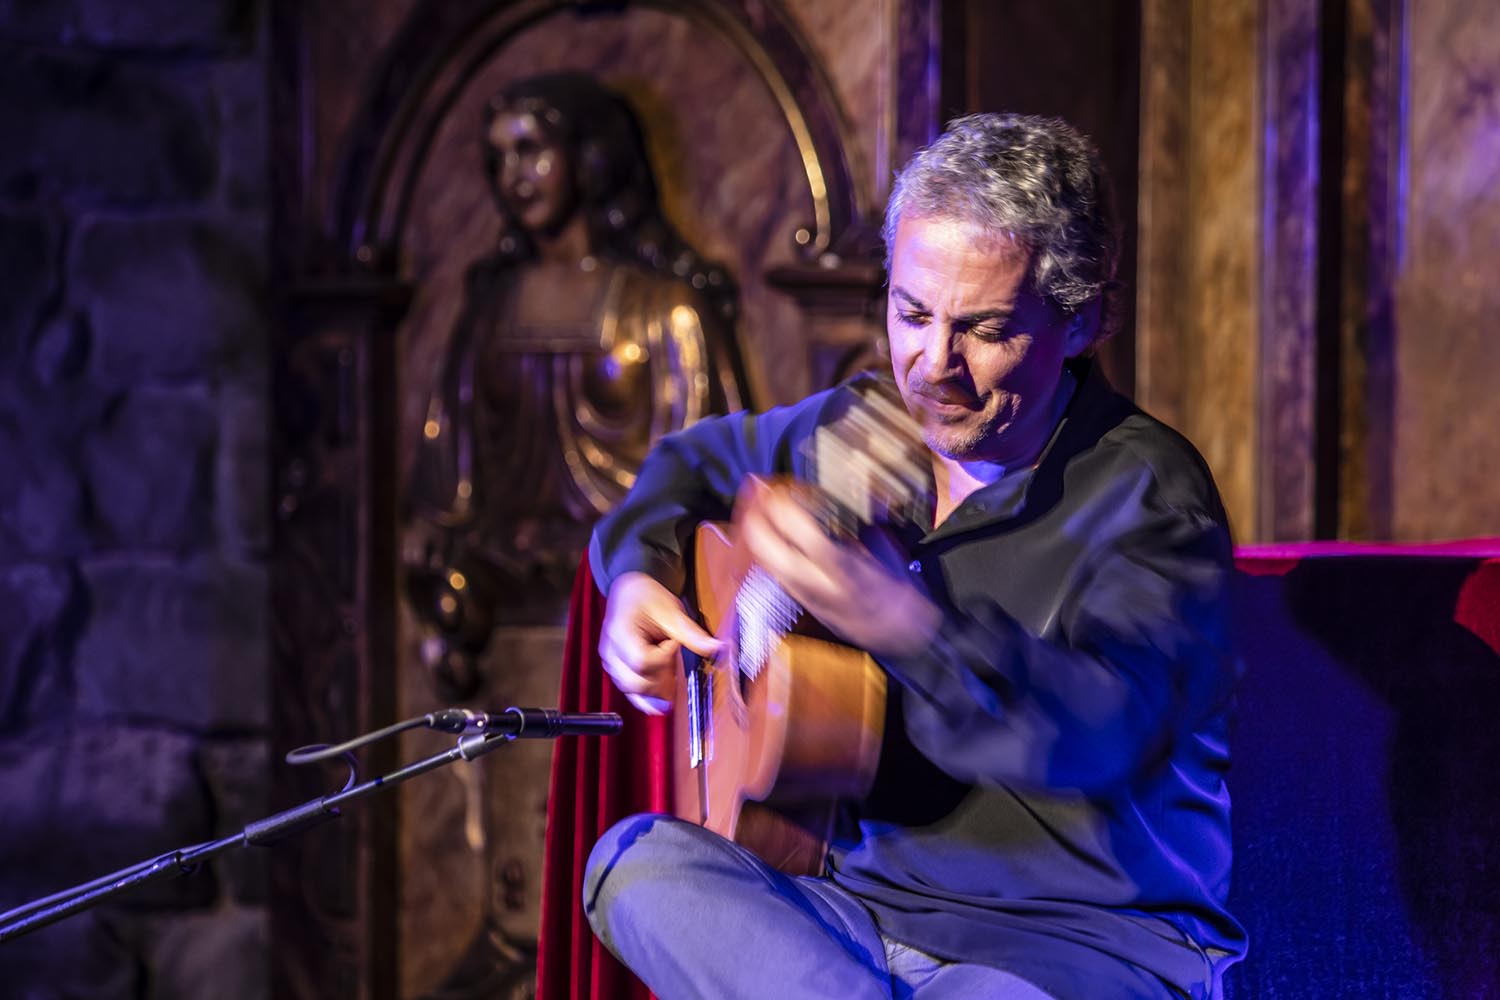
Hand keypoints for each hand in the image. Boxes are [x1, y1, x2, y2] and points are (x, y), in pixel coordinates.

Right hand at [599, 572, 722, 715]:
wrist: (629, 592)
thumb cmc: (646, 597)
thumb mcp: (671, 610)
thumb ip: (691, 633)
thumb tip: (717, 648)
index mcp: (621, 632)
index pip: (642, 661)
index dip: (663, 658)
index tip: (673, 643)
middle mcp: (611, 651)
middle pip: (636, 682)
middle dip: (662, 680)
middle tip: (675, 663)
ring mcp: (611, 662)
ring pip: (633, 691)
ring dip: (656, 691)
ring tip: (672, 677)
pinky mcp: (616, 669)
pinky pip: (630, 691)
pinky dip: (648, 695)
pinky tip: (664, 696)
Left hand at [736, 478, 941, 658]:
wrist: (902, 635)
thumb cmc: (901, 592)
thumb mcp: (886, 551)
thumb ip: (858, 529)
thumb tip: (837, 508)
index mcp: (843, 569)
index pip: (802, 534)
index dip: (785, 508)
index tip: (780, 489)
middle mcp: (818, 585)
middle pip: (768, 551)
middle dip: (755, 520)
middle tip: (757, 497)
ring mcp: (807, 597)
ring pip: (766, 564)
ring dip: (757, 535)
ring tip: (758, 512)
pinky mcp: (804, 604)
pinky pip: (777, 575)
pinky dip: (768, 553)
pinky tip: (772, 538)